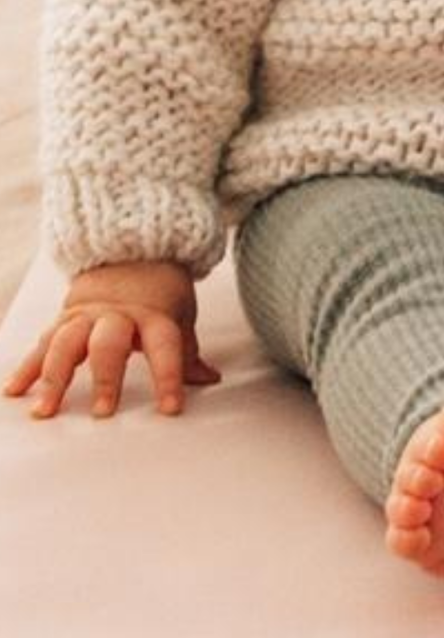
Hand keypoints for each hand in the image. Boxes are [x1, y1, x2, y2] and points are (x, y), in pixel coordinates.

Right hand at [3, 259, 220, 418]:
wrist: (130, 247)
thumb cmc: (159, 289)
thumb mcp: (179, 315)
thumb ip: (187, 352)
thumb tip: (209, 379)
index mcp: (154, 315)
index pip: (166, 346)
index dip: (170, 377)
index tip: (170, 409)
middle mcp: (118, 315)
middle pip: (110, 343)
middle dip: (106, 377)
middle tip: (103, 412)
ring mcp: (88, 315)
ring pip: (68, 343)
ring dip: (55, 377)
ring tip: (45, 410)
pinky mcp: (65, 317)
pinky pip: (43, 342)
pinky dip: (27, 366)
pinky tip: (14, 390)